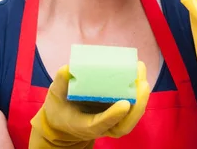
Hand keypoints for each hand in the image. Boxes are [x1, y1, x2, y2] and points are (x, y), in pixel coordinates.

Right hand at [29, 62, 149, 147]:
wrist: (63, 122)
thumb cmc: (59, 107)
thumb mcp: (55, 95)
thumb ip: (61, 82)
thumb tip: (69, 69)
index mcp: (84, 125)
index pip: (101, 124)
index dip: (113, 115)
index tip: (124, 104)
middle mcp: (102, 127)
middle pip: (124, 124)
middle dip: (137, 104)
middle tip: (142, 82)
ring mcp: (112, 123)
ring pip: (131, 116)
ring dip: (141, 96)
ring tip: (141, 70)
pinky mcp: (117, 114)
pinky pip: (132, 107)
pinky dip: (138, 92)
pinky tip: (138, 72)